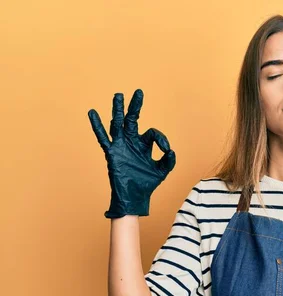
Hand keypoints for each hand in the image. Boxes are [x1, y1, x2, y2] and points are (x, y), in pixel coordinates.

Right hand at [88, 89, 175, 217]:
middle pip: (132, 120)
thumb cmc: (147, 184)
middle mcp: (131, 142)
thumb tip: (171, 151)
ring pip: (117, 124)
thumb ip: (168, 161)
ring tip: (118, 95)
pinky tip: (92, 113)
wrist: (134, 197)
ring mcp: (121, 146)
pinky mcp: (112, 153)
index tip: (166, 149)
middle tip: (139, 92)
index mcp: (144, 145)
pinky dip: (97, 125)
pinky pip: (103, 138)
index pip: (152, 133)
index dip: (160, 139)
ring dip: (118, 110)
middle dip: (136, 106)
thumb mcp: (162, 171)